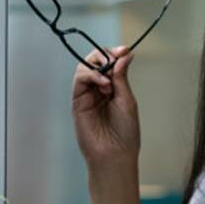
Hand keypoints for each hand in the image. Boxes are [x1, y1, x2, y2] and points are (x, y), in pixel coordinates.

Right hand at [72, 46, 139, 168]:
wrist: (115, 153)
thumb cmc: (124, 132)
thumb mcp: (127, 99)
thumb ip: (122, 76)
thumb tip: (125, 53)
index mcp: (113, 88)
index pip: (109, 62)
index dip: (115, 53)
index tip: (124, 50)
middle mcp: (98, 89)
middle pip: (95, 60)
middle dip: (105, 55)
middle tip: (116, 58)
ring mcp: (87, 94)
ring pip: (84, 66)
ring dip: (98, 65)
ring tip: (109, 80)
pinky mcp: (77, 101)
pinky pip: (79, 79)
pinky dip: (90, 75)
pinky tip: (103, 83)